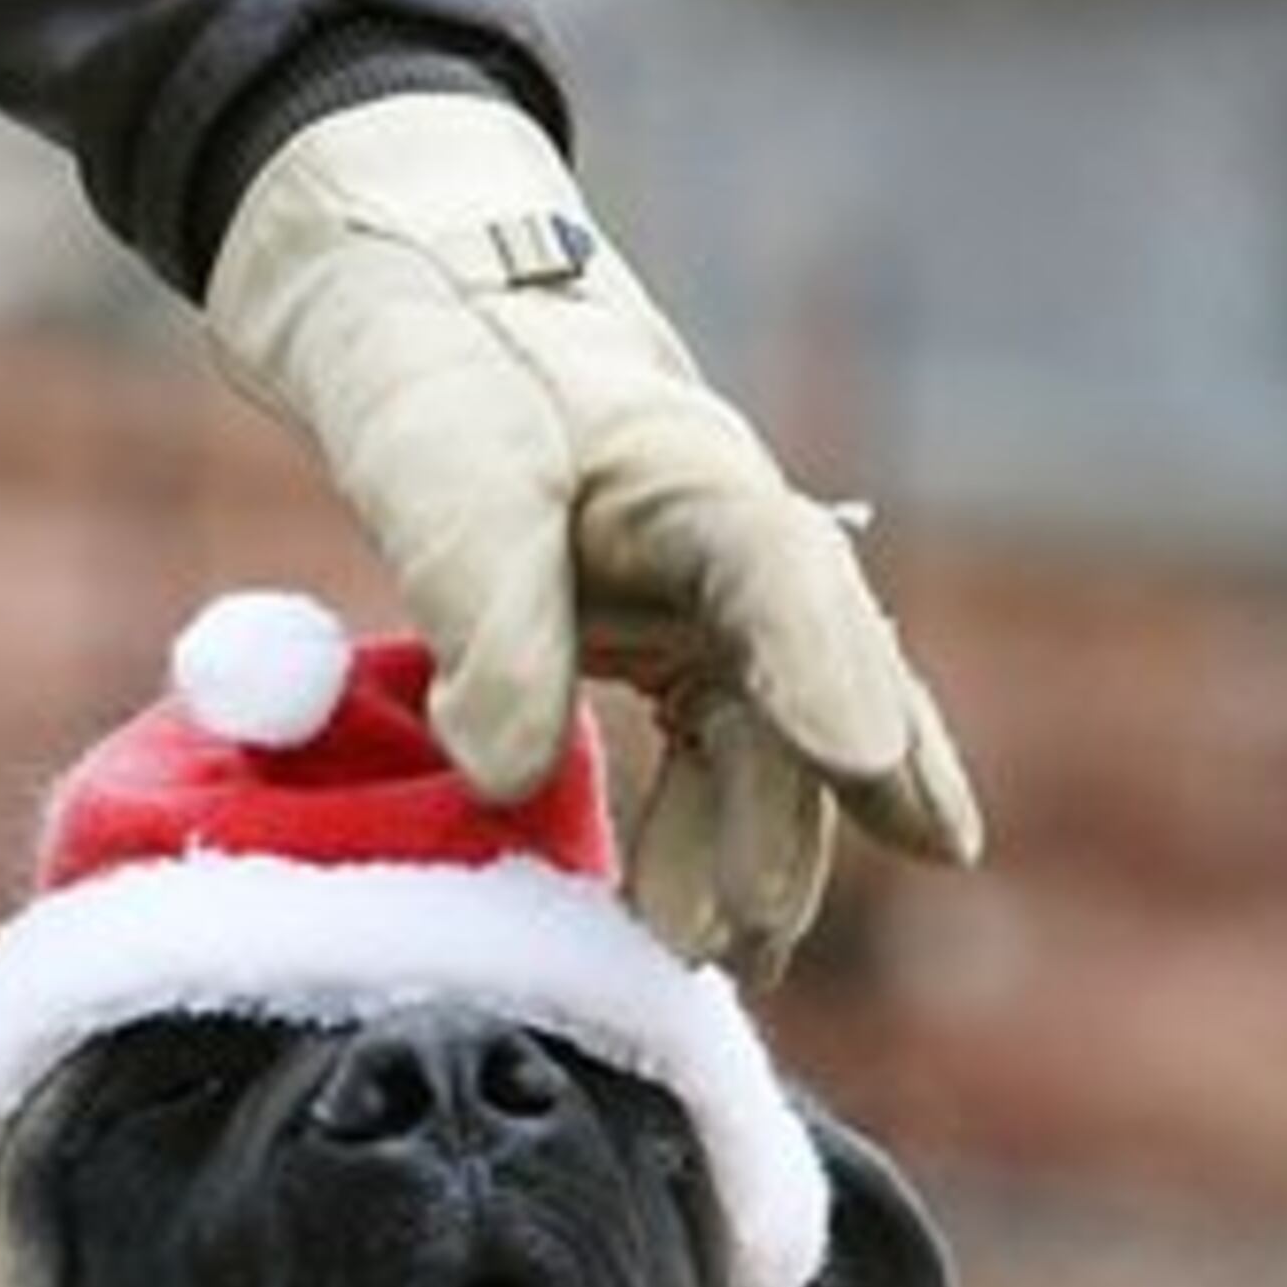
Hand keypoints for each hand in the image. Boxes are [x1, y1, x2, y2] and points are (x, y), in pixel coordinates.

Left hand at [201, 94, 982, 973]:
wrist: (428, 321)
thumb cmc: (445, 378)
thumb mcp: (446, 476)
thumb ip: (482, 617)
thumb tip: (502, 777)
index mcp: (698, 477)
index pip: (783, 577)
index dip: (826, 670)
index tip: (858, 760)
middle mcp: (736, 548)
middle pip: (792, 689)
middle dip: (786, 818)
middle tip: (751, 937)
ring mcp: (713, 604)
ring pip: (761, 742)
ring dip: (749, 850)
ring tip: (725, 965)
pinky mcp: (669, 647)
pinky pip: (717, 753)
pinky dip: (717, 832)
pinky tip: (722, 923)